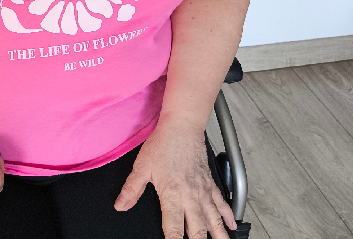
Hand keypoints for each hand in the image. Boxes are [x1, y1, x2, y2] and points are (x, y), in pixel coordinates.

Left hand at [114, 120, 235, 238]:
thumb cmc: (163, 144)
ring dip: (218, 236)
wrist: (182, 126)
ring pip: (213, 221)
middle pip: (197, 230)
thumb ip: (131, 189)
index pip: (174, 230)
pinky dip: (228, 216)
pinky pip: (222, 203)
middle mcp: (191, 197)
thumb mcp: (142, 167)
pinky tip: (232, 226)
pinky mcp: (210, 183)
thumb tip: (120, 205)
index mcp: (173, 196)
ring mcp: (203, 191)